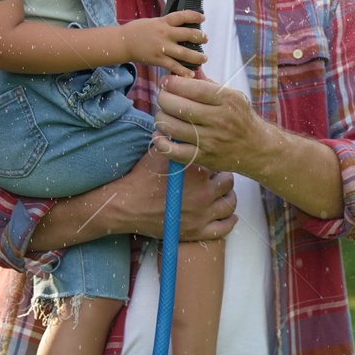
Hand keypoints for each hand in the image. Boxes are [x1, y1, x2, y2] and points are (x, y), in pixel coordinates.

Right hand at [28, 154, 236, 249]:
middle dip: (224, 178)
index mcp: (197, 171)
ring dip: (228, 197)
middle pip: (228, 183)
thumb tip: (181, 122)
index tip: (213, 158)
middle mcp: (204, 194)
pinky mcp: (196, 232)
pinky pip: (222, 229)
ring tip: (223, 193)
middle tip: (218, 175)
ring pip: (229, 205)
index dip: (217, 160)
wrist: (125, 205)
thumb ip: (175, 140)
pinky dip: (229, 222)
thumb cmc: (140, 178)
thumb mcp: (159, 153)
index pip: (219, 162)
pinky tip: (230, 216)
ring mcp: (202, 215)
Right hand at [124, 12, 205, 76]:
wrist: (123, 42)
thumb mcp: (153, 22)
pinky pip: (173, 66)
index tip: (202, 18)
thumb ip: (166, 24)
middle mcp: (164, 33)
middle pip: (187, 34)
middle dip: (199, 37)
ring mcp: (162, 47)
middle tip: (205, 39)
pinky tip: (191, 74)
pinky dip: (183, 71)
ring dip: (196, 56)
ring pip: (184, 52)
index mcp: (163, 22)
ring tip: (204, 58)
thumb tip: (181, 25)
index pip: (182, 16)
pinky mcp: (158, 59)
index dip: (194, 16)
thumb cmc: (137, 31)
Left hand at [151, 73, 271, 174]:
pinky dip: (161, 143)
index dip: (173, 83)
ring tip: (163, 115)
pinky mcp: (204, 157)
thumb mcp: (231, 96)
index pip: (193, 88)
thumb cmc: (241, 118)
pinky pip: (174, 151)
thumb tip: (186, 69)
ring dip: (160, 118)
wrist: (257, 148)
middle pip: (178, 106)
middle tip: (163, 97)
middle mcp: (219, 119)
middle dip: (163, 98)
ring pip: (172, 127)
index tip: (166, 82)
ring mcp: (211, 140)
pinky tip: (160, 136)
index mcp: (226, 99)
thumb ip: (207, 84)